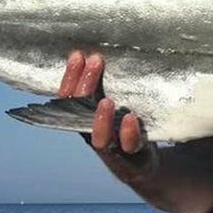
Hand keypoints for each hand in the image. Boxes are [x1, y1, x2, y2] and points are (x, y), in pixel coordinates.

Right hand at [59, 51, 156, 170]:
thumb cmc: (124, 125)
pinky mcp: (132, 156)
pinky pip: (128, 146)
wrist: (144, 161)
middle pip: (81, 113)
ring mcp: (112, 148)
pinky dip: (128, 133)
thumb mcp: (111, 103)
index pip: (68, 99)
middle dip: (86, 86)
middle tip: (96, 61)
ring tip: (106, 101)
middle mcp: (92, 134)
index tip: (77, 55)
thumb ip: (102, 86)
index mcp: (82, 119)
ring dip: (101, 119)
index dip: (70, 77)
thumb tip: (97, 52)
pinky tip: (130, 118)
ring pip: (100, 137)